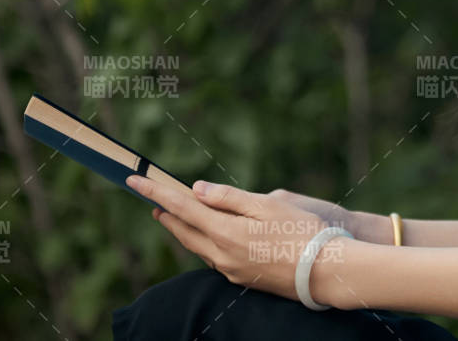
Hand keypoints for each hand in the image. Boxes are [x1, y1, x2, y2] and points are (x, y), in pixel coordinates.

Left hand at [128, 175, 352, 307]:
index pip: (180, 208)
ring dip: (182, 227)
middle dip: (165, 213)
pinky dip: (202, 240)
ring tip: (173, 213)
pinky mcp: (240, 278)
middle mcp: (220, 254)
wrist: (324, 272)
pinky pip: (212, 256)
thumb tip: (197, 190)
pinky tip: (209, 233)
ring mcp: (229, 269)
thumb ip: (230, 197)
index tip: (133, 180)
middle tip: (151, 197)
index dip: (155, 193)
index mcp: (225, 232)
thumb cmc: (302, 232)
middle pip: (183, 230)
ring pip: (196, 245)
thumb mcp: (267, 205)